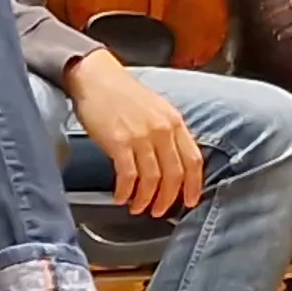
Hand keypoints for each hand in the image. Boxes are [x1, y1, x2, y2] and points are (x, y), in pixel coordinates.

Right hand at [67, 55, 205, 215]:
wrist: (97, 78)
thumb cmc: (124, 94)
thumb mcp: (157, 110)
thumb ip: (168, 133)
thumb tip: (173, 161)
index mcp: (175, 121)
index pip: (193, 160)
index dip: (194, 185)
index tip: (191, 201)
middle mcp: (163, 130)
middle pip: (174, 174)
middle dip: (169, 199)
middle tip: (160, 212)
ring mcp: (141, 136)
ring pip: (152, 179)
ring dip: (146, 199)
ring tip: (138, 208)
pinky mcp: (119, 142)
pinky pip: (128, 175)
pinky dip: (126, 191)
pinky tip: (121, 197)